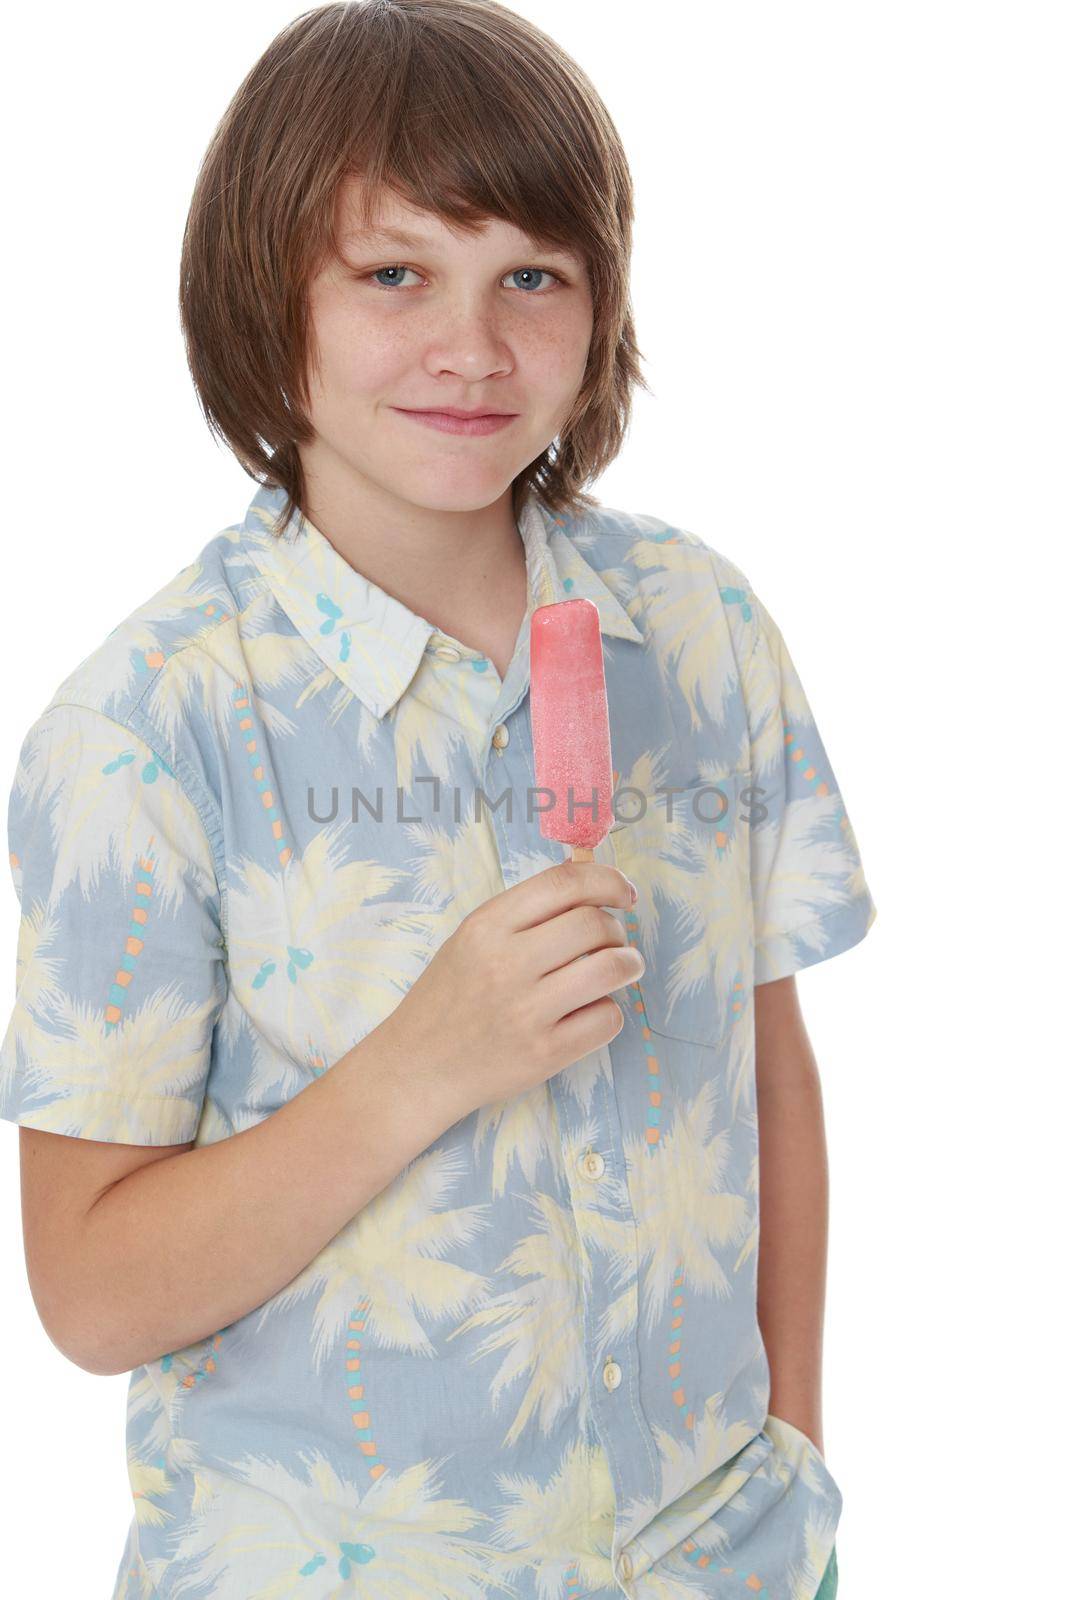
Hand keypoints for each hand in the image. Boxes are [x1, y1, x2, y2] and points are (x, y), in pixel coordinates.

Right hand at [381, 860, 643, 1121]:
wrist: (416, 1068)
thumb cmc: (448, 998)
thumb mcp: (470, 939)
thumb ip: (524, 912)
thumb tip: (587, 876)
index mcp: (487, 926)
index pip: (565, 883)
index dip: (607, 880)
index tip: (623, 893)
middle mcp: (506, 963)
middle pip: (594, 924)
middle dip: (616, 929)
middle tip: (612, 941)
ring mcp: (527, 1011)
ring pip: (612, 968)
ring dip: (628, 964)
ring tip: (622, 968)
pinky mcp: (545, 1053)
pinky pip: (607, 1019)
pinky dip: (609, 1011)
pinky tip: (591, 1012)